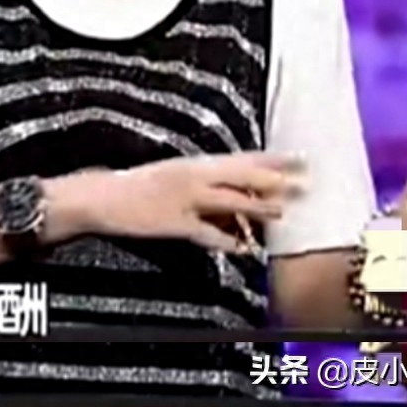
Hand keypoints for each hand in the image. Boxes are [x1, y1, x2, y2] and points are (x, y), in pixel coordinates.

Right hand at [73, 152, 301, 252]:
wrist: (103, 196)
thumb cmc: (139, 187)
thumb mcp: (174, 177)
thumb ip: (206, 187)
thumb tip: (237, 205)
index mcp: (195, 164)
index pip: (241, 158)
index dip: (272, 158)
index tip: (299, 157)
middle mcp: (193, 176)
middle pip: (240, 175)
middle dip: (273, 179)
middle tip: (303, 181)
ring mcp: (184, 198)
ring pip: (228, 201)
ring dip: (255, 207)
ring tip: (281, 211)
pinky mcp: (174, 222)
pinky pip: (206, 233)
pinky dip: (226, 242)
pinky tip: (243, 249)